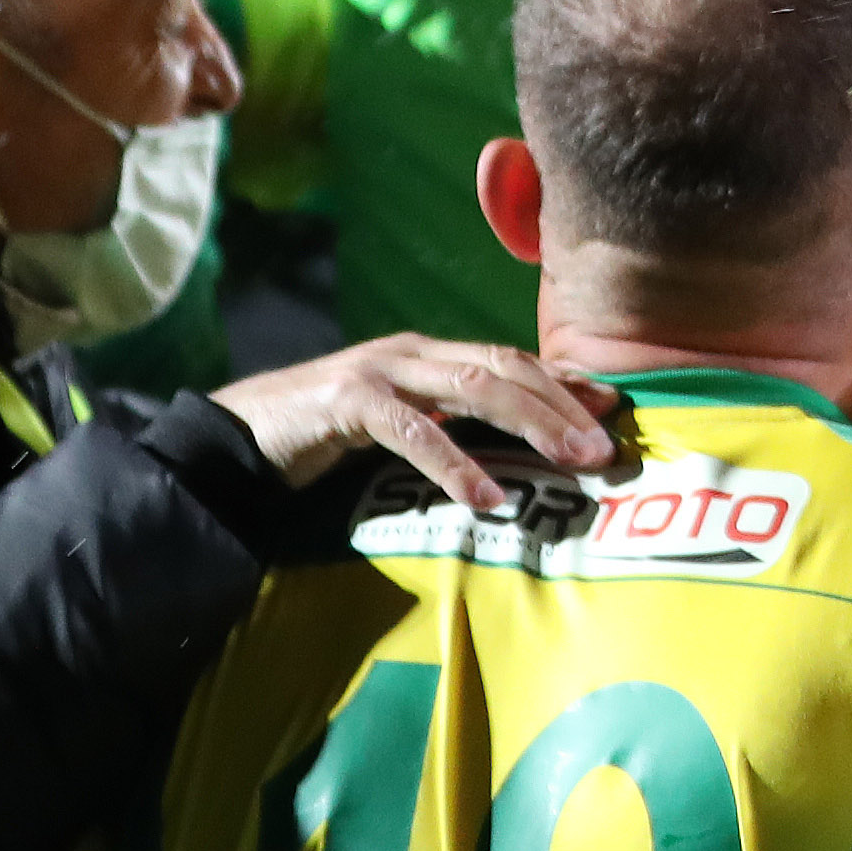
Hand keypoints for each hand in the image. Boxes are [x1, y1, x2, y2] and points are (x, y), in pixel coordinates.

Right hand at [212, 336, 627, 510]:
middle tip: (607, 448)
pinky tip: (485, 496)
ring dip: (531, 424)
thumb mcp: (399, 426)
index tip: (616, 408)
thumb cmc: (324, 438)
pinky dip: (454, 463)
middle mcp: (414, 354)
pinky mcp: (347, 401)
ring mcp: (381, 371)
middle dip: (563, 405)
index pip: (514, 361)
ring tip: (573, 461)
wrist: (235, 435)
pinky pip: (411, 432)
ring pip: (474, 387)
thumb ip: (450, 425)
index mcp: (430, 356)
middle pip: (506, 367)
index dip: (566, 382)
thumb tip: (517, 451)